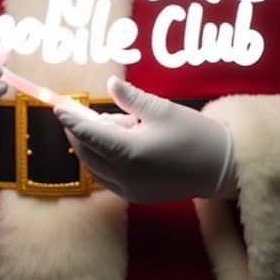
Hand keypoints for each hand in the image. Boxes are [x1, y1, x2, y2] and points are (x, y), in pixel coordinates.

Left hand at [54, 76, 234, 202]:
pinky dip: (103, 158)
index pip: (89, 134)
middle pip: (87, 151)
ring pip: (94, 166)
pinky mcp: (136, 196)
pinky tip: (122, 141)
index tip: (58, 106)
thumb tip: (111, 84)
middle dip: (80, 131)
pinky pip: (107, 177)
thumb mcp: (163, 110)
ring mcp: (129, 190)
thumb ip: (132, 98)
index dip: (71, 119)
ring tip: (118, 124)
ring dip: (93, 145)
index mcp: (130, 152)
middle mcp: (125, 176)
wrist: (222, 169)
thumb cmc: (195, 135)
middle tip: (84, 110)